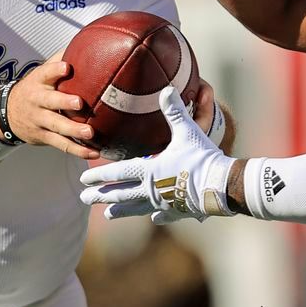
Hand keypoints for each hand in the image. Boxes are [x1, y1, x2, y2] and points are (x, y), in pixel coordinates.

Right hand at [5, 60, 99, 159]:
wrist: (7, 113)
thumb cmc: (35, 88)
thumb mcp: (42, 72)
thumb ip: (61, 58)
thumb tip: (88, 43)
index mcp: (38, 81)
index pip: (45, 72)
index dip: (54, 69)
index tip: (66, 67)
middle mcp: (37, 100)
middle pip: (50, 101)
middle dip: (64, 102)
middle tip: (79, 103)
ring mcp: (39, 120)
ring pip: (56, 126)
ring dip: (73, 130)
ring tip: (90, 133)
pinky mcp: (44, 136)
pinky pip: (61, 144)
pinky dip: (78, 150)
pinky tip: (94, 152)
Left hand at [79, 87, 234, 222]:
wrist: (222, 185)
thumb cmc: (203, 157)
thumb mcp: (188, 131)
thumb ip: (174, 111)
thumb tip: (166, 89)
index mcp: (150, 170)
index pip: (118, 173)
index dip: (99, 175)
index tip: (83, 179)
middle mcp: (152, 190)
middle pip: (121, 194)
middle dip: (101, 196)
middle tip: (83, 199)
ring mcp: (164, 203)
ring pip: (137, 208)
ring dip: (121, 210)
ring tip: (107, 215)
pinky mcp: (179, 211)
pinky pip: (164, 214)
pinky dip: (156, 215)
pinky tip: (153, 217)